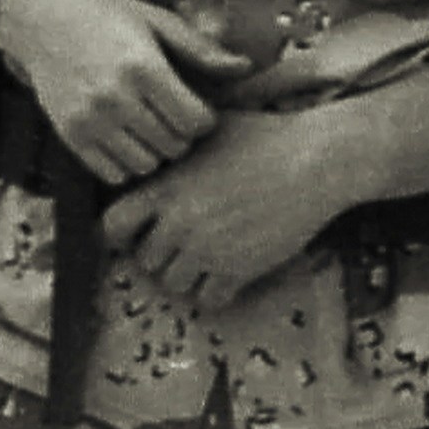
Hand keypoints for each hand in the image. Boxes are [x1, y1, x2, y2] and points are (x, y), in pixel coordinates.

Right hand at [2, 0, 240, 186]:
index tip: (195, 108)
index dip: (204, 119)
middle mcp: (116, 97)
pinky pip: (113, 172)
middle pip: (174, 145)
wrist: (39, 16)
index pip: (195, 121)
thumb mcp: (155, 21)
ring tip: (149, 129)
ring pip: (146, 164)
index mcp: (144, 67)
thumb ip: (199, 49)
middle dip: (181, 135)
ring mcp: (90, 119)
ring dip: (154, 152)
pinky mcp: (70, 134)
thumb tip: (244, 67)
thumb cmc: (104, 14)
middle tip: (171, 117)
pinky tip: (125, 140)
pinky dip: (126, 164)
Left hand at [109, 105, 358, 307]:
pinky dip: (214, 292)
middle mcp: (179, 222)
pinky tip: (228, 274)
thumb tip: (159, 140)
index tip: (137, 231)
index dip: (120, 232)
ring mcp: (207, 249)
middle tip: (181, 245)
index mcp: (165, 188)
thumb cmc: (266, 136)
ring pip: (174, 283)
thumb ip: (177, 145)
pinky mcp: (239, 270)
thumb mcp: (209, 129)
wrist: (315, 161)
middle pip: (145, 260)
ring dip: (186, 276)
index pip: (113, 224)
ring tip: (204, 260)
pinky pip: (209, 300)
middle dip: (160, 254)